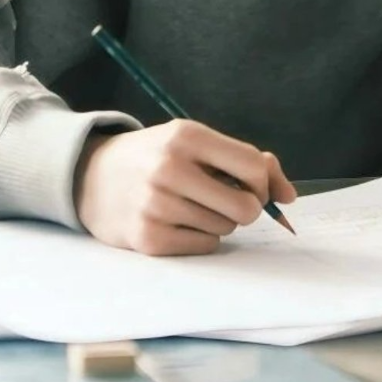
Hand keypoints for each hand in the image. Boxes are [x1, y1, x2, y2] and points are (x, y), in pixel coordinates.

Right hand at [73, 121, 296, 254]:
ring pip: (226, 228)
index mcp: (186, 135)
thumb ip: (244, 161)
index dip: (263, 183)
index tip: (253, 186)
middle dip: (246, 208)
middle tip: (227, 200)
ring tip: (191, 205)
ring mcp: (157, 204)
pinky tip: (178, 222)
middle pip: (246, 206)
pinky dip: (201, 237)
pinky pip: (205, 246)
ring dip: (219, 221)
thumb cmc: (156, 157)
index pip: (253, 166)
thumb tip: (289, 196)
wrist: (91, 176)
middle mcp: (170, 167)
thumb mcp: (193, 142)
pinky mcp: (148, 238)